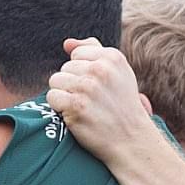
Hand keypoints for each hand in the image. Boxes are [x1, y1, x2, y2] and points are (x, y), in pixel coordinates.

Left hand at [46, 38, 156, 163]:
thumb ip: (94, 51)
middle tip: (92, 100)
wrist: (132, 141)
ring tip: (83, 107)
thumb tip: (66, 43)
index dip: (82, 71)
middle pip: (65, 68)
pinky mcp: (76, 106)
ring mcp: (88, 87)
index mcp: (112, 57)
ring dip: (64, 95)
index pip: (77, 54)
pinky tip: (75, 114)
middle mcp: (100, 69)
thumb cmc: (122, 106)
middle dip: (72, 84)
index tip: (97, 87)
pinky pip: (52, 97)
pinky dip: (59, 107)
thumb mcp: (118, 73)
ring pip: (55, 81)